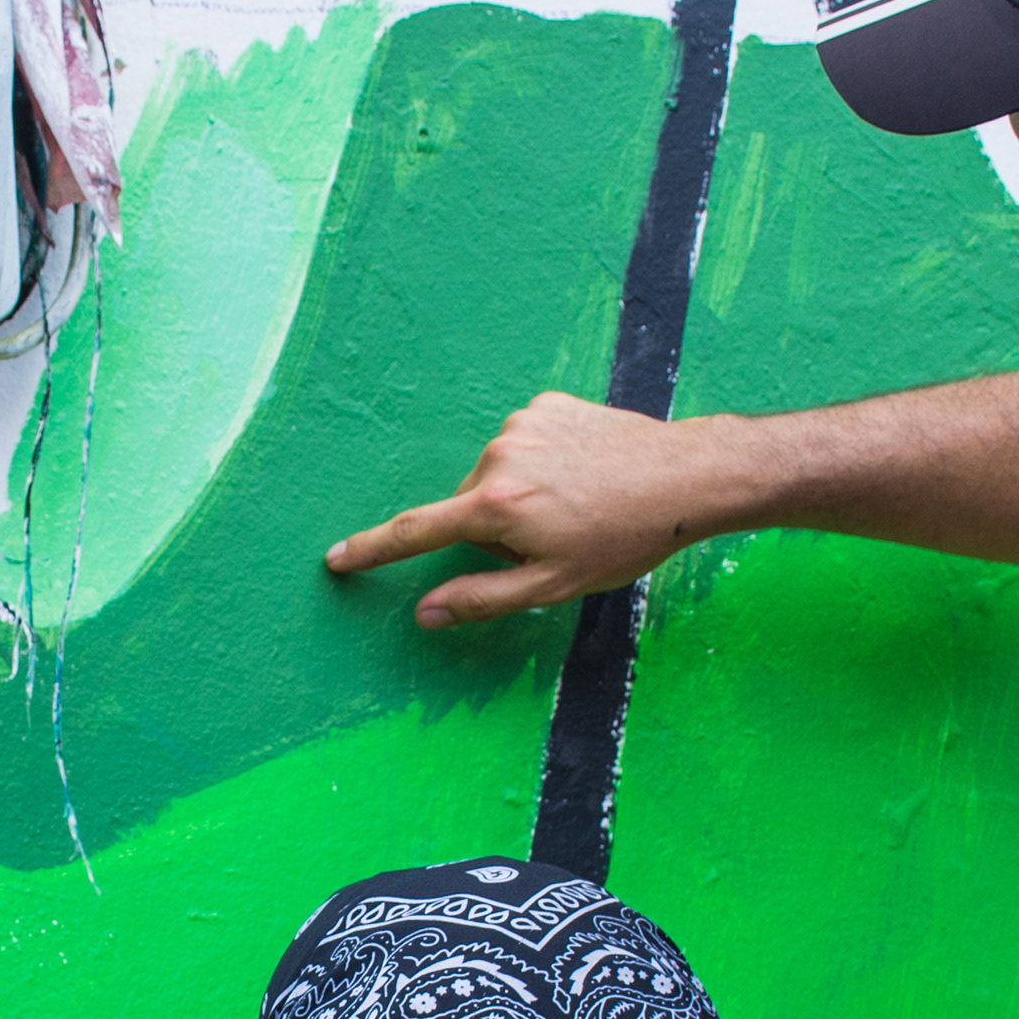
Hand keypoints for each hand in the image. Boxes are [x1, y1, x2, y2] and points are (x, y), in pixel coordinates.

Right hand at [326, 390, 721, 626]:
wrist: (682, 477)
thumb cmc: (622, 538)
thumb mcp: (552, 585)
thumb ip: (481, 599)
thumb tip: (424, 614)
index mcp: (494, 506)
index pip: (414, 531)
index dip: (371, 550)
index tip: (336, 558)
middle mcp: (498, 456)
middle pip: (470, 504)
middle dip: (496, 528)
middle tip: (555, 540)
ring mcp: (522, 424)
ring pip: (498, 473)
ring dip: (521, 494)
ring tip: (578, 504)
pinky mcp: (547, 404)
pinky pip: (526, 442)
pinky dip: (544, 462)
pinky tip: (584, 473)